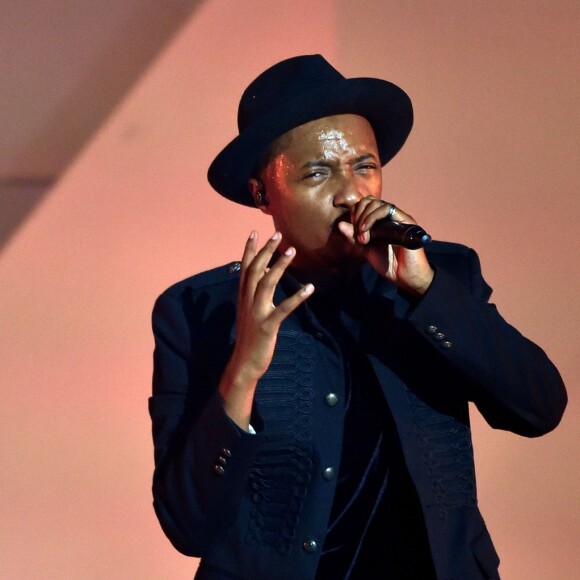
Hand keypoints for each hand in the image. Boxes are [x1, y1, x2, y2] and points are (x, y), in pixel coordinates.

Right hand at [219, 231, 313, 428]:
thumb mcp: (248, 312)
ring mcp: (256, 313)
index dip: (249, 249)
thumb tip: (264, 275)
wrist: (244, 363)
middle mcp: (246, 301)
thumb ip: (253, 293)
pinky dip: (297, 297)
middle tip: (278, 234)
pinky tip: (310, 288)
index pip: (244, 268)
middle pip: (255, 269)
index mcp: (242, 296)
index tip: (254, 232)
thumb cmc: (249, 337)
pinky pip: (283, 308)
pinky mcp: (267, 326)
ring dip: (280, 265)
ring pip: (267, 283)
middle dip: (266, 250)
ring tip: (292, 250)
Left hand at [337, 197, 433, 296]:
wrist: (405, 276)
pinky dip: (373, 217)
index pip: (365, 205)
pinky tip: (367, 231)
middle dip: (358, 213)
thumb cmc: (389, 263)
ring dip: (364, 217)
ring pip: (377, 203)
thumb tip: (340, 224)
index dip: (355, 213)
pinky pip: (387, 209)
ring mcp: (398, 217)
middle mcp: (390, 217)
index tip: (352, 230)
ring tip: (362, 234)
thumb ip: (354, 238)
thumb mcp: (366, 250)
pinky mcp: (405, 220)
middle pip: (370, 201)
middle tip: (357, 231)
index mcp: (381, 222)